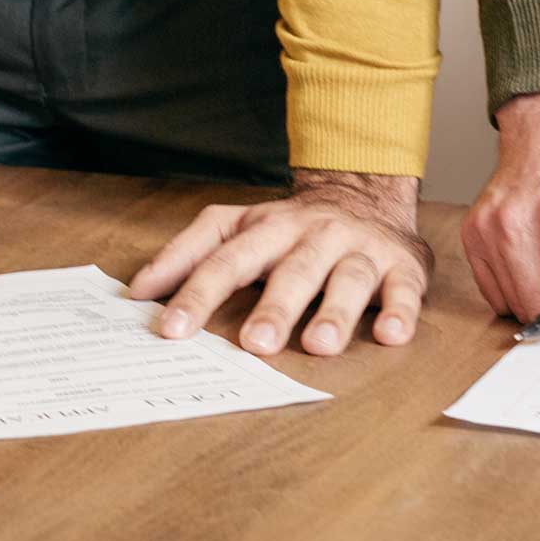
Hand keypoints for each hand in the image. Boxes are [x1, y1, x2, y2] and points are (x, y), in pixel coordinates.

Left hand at [130, 170, 430, 354]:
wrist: (365, 195)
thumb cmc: (288, 228)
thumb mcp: (232, 228)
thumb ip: (185, 255)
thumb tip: (137, 291)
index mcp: (265, 228)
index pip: (226, 261)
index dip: (197, 294)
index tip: (171, 329)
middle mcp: (313, 234)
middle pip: (291, 271)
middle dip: (273, 308)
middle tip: (254, 344)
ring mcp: (360, 248)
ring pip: (347, 279)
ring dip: (334, 312)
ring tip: (317, 345)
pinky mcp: (402, 265)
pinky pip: (403, 289)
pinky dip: (400, 312)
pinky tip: (390, 335)